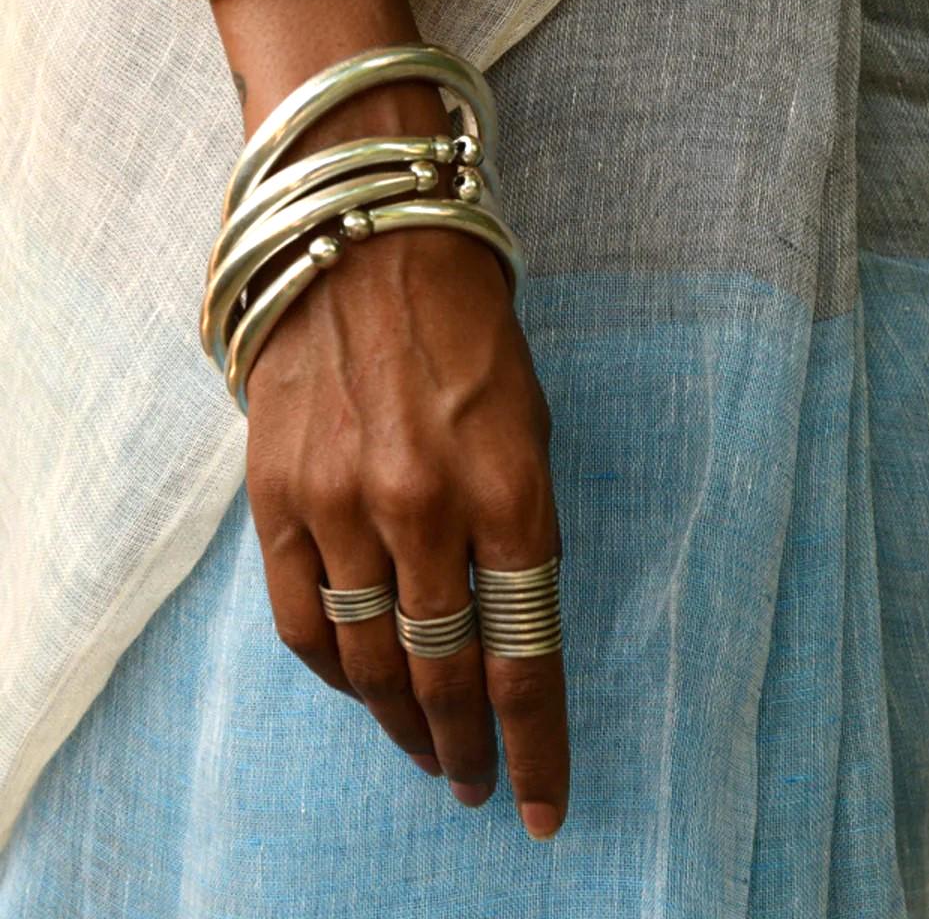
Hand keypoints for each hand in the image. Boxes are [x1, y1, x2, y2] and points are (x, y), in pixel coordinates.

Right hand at [242, 82, 568, 841]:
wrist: (366, 237)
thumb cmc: (469, 326)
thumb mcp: (530, 420)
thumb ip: (520, 523)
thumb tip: (506, 618)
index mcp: (508, 485)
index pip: (525, 651)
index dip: (537, 740)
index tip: (543, 801)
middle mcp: (422, 506)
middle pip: (441, 672)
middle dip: (462, 747)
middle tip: (475, 785)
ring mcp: (339, 502)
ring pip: (364, 659)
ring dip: (395, 720)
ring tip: (420, 750)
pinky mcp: (274, 494)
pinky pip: (295, 617)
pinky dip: (326, 667)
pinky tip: (352, 682)